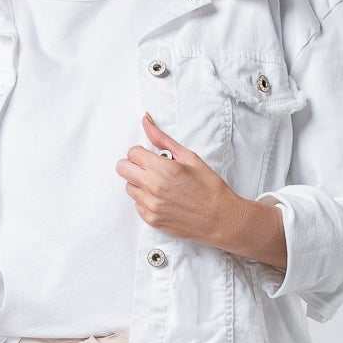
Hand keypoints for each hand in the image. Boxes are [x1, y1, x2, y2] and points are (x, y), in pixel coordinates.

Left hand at [116, 114, 285, 268]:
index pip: (132, 153)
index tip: (151, 157)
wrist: (220, 219)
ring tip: (159, 185)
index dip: (141, 152)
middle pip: (122, 169)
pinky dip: (145, 200)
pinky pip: (137, 205)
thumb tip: (146, 122)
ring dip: (139, 183)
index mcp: (164, 169)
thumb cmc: (209, 188)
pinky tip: (162, 198)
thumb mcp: (190, 157)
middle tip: (150, 168)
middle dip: (134, 165)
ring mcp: (151, 205)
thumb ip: (163, 140)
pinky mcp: (152, 220)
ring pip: (129, 187)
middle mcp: (154, 187)